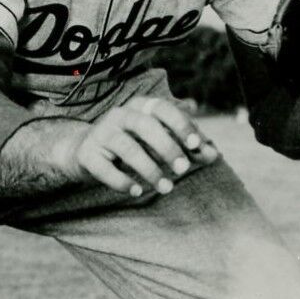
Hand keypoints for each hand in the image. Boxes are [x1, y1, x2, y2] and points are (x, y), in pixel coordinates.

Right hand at [60, 96, 217, 198]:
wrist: (85, 153)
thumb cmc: (133, 145)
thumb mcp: (160, 143)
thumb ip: (188, 148)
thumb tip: (214, 154)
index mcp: (140, 107)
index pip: (162, 108)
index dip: (180, 124)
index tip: (196, 145)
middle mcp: (119, 115)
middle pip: (145, 125)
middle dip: (167, 147)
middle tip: (183, 170)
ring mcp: (101, 133)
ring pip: (126, 147)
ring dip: (149, 169)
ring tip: (166, 188)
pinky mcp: (87, 154)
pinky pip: (104, 168)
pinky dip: (122, 181)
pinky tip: (136, 191)